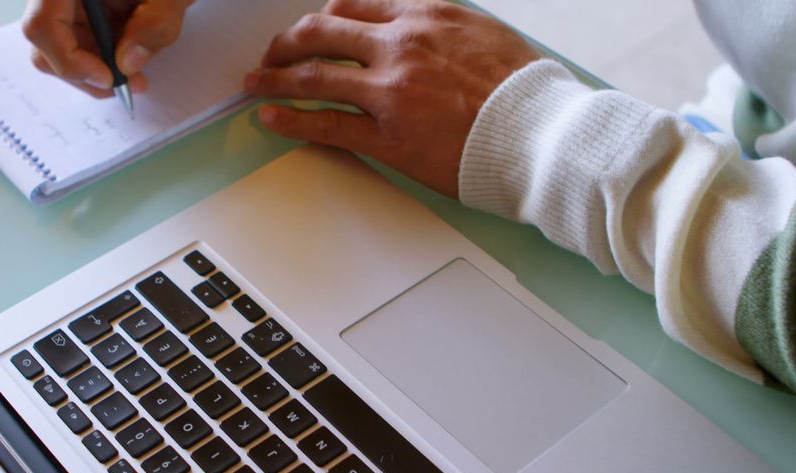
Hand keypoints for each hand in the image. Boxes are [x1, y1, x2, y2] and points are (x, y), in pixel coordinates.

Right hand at [23, 0, 192, 97]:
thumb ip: (154, 24)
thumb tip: (126, 63)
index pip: (43, 24)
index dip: (70, 60)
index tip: (108, 77)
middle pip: (46, 42)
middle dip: (85, 73)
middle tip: (126, 85)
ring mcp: (64, 2)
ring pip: (58, 50)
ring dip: (96, 70)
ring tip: (135, 76)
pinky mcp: (75, 12)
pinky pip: (75, 44)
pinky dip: (101, 60)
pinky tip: (129, 58)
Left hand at [245, 0, 539, 196]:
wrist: (543, 135)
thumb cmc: (521, 92)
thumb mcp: (480, 35)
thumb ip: (438, 30)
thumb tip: (414, 33)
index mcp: (424, 17)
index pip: (353, 7)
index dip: (322, 20)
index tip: (310, 32)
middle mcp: (400, 45)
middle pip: (321, 33)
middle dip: (286, 43)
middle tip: (270, 56)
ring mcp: (390, 92)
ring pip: (313, 76)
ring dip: (274, 78)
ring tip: (253, 84)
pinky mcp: (387, 137)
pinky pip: (325, 124)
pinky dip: (289, 119)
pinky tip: (268, 118)